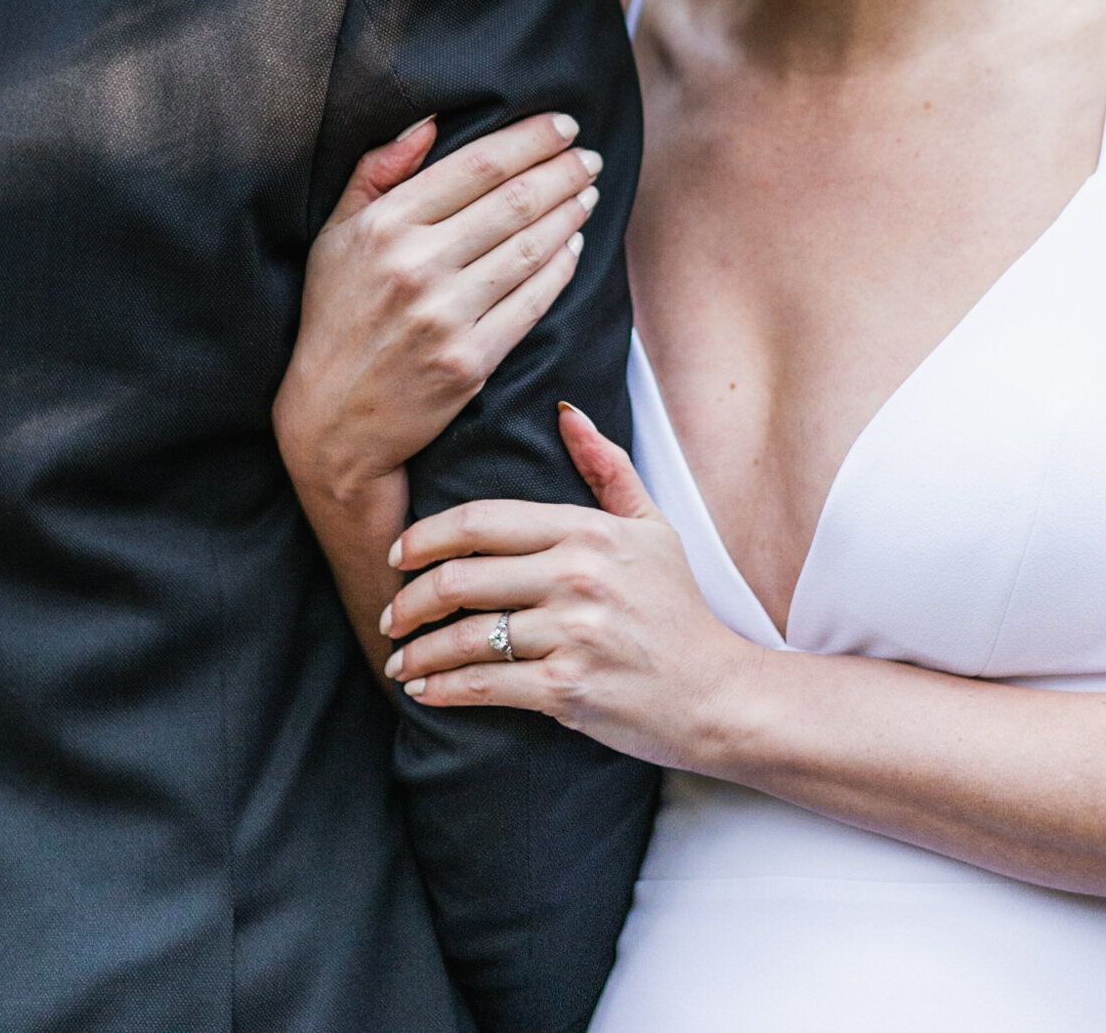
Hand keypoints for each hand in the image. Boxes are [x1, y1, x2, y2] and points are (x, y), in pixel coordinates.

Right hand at [273, 113, 600, 513]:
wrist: (332, 421)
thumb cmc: (335, 318)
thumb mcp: (335, 236)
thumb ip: (376, 170)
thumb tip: (430, 120)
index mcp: (385, 227)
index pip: (476, 166)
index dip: (529, 140)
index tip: (562, 125)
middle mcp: (416, 267)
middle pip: (514, 202)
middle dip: (563, 171)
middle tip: (590, 156)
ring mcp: (445, 317)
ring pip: (531, 248)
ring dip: (570, 214)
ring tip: (588, 194)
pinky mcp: (470, 363)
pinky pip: (533, 303)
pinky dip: (562, 269)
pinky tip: (574, 247)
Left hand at [378, 403, 758, 769]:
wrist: (716, 692)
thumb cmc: (677, 607)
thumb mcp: (651, 526)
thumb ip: (605, 466)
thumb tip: (565, 412)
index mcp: (587, 530)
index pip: (482, 520)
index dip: (426, 536)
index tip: (396, 554)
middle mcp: (576, 575)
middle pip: (461, 576)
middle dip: (409, 599)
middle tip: (389, 615)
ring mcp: (572, 633)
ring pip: (466, 635)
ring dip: (418, 651)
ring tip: (398, 658)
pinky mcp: (568, 689)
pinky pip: (485, 685)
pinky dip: (443, 689)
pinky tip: (422, 691)